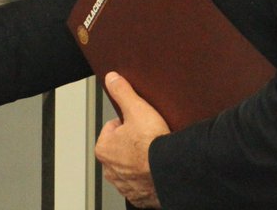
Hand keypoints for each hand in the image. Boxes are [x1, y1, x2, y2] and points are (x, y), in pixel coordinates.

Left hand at [94, 72, 167, 208]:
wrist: (173, 171)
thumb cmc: (153, 144)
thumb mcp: (137, 109)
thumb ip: (122, 92)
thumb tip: (112, 79)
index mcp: (104, 149)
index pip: (113, 128)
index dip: (128, 123)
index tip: (138, 124)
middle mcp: (110, 170)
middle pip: (122, 149)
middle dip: (133, 144)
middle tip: (149, 139)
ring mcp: (125, 185)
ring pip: (131, 167)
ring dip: (140, 162)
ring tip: (154, 154)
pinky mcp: (140, 196)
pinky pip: (143, 184)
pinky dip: (149, 178)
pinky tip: (157, 170)